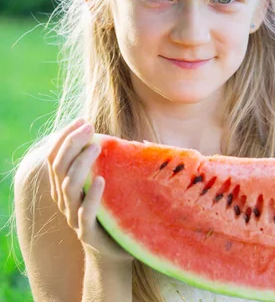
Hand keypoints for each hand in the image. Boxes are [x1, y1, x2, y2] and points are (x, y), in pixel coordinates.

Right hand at [47, 118, 132, 262]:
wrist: (117, 249)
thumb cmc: (114, 210)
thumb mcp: (110, 183)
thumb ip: (109, 164)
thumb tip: (123, 139)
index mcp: (65, 186)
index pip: (55, 157)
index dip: (64, 137)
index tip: (81, 120)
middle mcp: (65, 200)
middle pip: (59, 168)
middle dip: (71, 145)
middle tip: (88, 128)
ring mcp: (74, 217)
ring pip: (68, 188)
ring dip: (81, 165)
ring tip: (95, 148)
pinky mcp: (88, 233)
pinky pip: (85, 213)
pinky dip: (92, 196)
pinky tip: (101, 180)